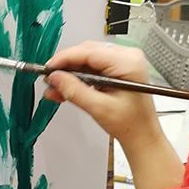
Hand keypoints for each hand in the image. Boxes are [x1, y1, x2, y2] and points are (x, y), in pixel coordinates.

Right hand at [43, 40, 184, 188]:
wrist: (143, 136)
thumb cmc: (130, 124)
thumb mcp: (99, 108)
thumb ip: (75, 91)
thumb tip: (54, 77)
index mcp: (128, 62)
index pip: (89, 52)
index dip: (64, 58)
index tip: (46, 68)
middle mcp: (127, 56)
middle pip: (87, 53)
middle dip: (65, 67)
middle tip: (48, 81)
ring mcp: (123, 61)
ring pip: (87, 60)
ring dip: (70, 74)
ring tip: (55, 89)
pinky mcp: (118, 69)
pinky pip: (93, 67)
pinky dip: (78, 78)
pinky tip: (65, 89)